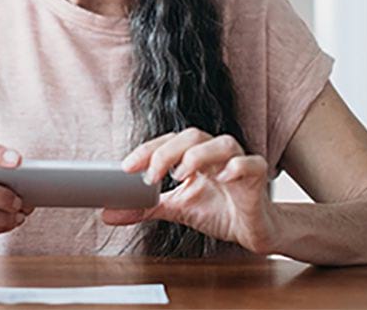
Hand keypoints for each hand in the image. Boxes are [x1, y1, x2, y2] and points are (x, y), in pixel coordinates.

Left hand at [102, 128, 278, 254]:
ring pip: (222, 143)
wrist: (254, 230)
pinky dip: (238, 166)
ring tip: (181, 174)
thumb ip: (146, 207)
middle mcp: (216, 152)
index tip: (127, 168)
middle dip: (168, 152)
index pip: (169, 141)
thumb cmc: (219, 210)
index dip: (148, 150)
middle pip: (192, 136)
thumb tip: (109, 213)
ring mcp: (238, 161)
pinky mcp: (257, 178)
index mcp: (195, 154)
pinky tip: (225, 176)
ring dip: (199, 155)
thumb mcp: (177, 208)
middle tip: (151, 175)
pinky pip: (252, 163)